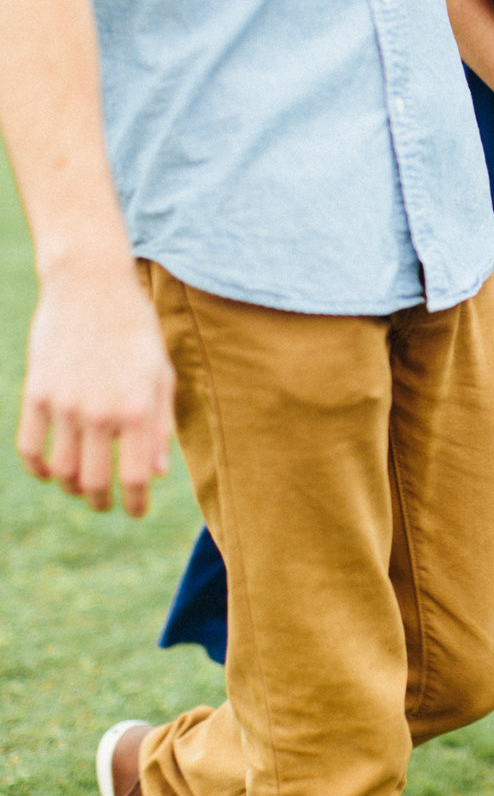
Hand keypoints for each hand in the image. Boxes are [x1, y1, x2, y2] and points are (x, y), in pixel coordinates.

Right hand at [17, 261, 174, 517]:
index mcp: (137, 409)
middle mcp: (100, 411)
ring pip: (61, 471)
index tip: (135, 512)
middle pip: (95, 482)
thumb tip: (155, 473)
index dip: (134, 503)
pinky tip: (49, 470)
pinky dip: (38, 468)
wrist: (91, 284)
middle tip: (106, 502)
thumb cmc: (135, 328)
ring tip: (81, 484)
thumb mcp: (161, 374)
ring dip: (71, 487)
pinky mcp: (36, 392)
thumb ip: (160, 425)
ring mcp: (64, 403)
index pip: (134, 477)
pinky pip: (30, 447)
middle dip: (102, 501)